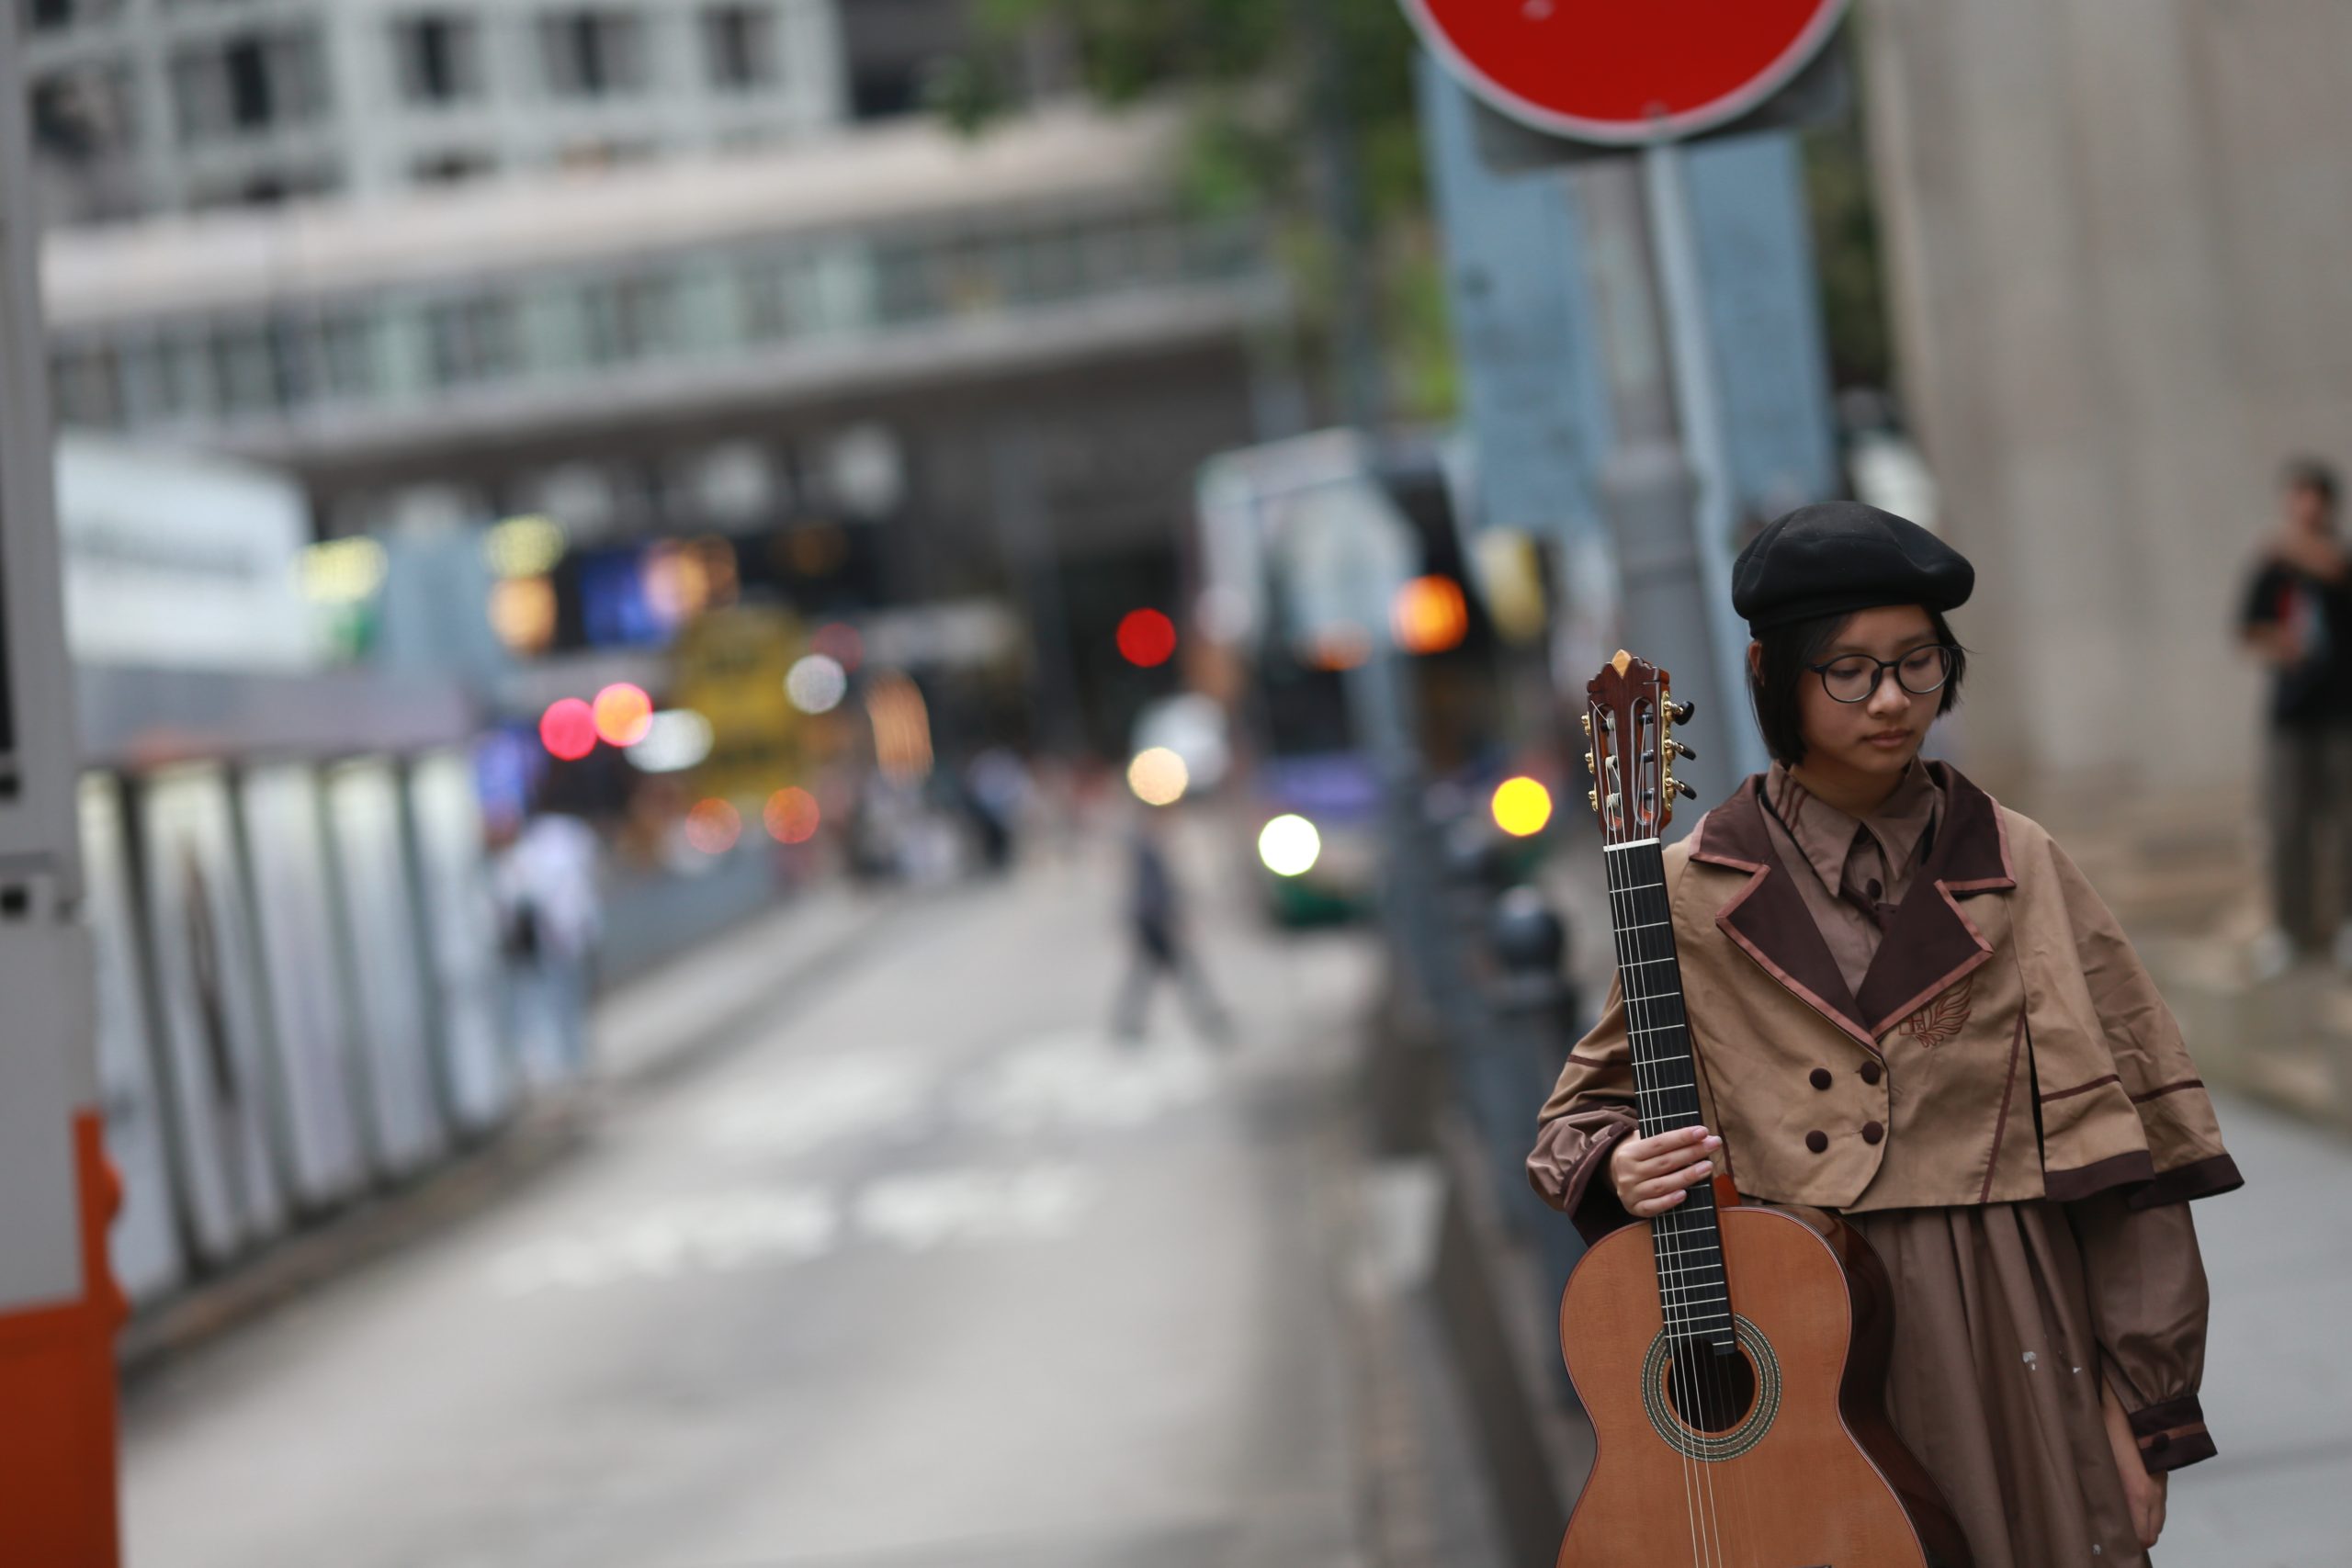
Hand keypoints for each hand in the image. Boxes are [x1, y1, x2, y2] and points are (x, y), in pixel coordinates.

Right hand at [1608, 1125, 1721, 1216]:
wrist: (1615, 1178)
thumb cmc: (1640, 1158)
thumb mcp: (1643, 1144)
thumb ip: (1666, 1143)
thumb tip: (1701, 1138)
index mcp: (1629, 1152)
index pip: (1659, 1143)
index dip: (1682, 1137)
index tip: (1703, 1131)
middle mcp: (1628, 1172)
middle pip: (1664, 1163)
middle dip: (1692, 1153)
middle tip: (1714, 1145)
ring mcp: (1630, 1192)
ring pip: (1662, 1185)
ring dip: (1687, 1176)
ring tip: (1708, 1166)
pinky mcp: (1635, 1208)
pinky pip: (1653, 1206)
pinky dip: (1669, 1201)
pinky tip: (1685, 1194)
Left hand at [2099, 1380, 2166, 1549]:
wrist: (2140, 1396)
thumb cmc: (2113, 1421)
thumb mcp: (2097, 1451)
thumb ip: (2098, 1482)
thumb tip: (2088, 1504)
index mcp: (2139, 1490)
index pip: (2142, 1536)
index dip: (2127, 1542)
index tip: (2109, 1539)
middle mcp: (2155, 1490)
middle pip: (2152, 1531)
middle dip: (2135, 1536)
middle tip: (2111, 1531)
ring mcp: (2162, 1481)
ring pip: (2157, 1516)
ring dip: (2142, 1521)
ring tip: (2117, 1516)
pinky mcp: (2162, 1472)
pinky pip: (2158, 1501)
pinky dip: (2147, 1507)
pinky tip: (2127, 1498)